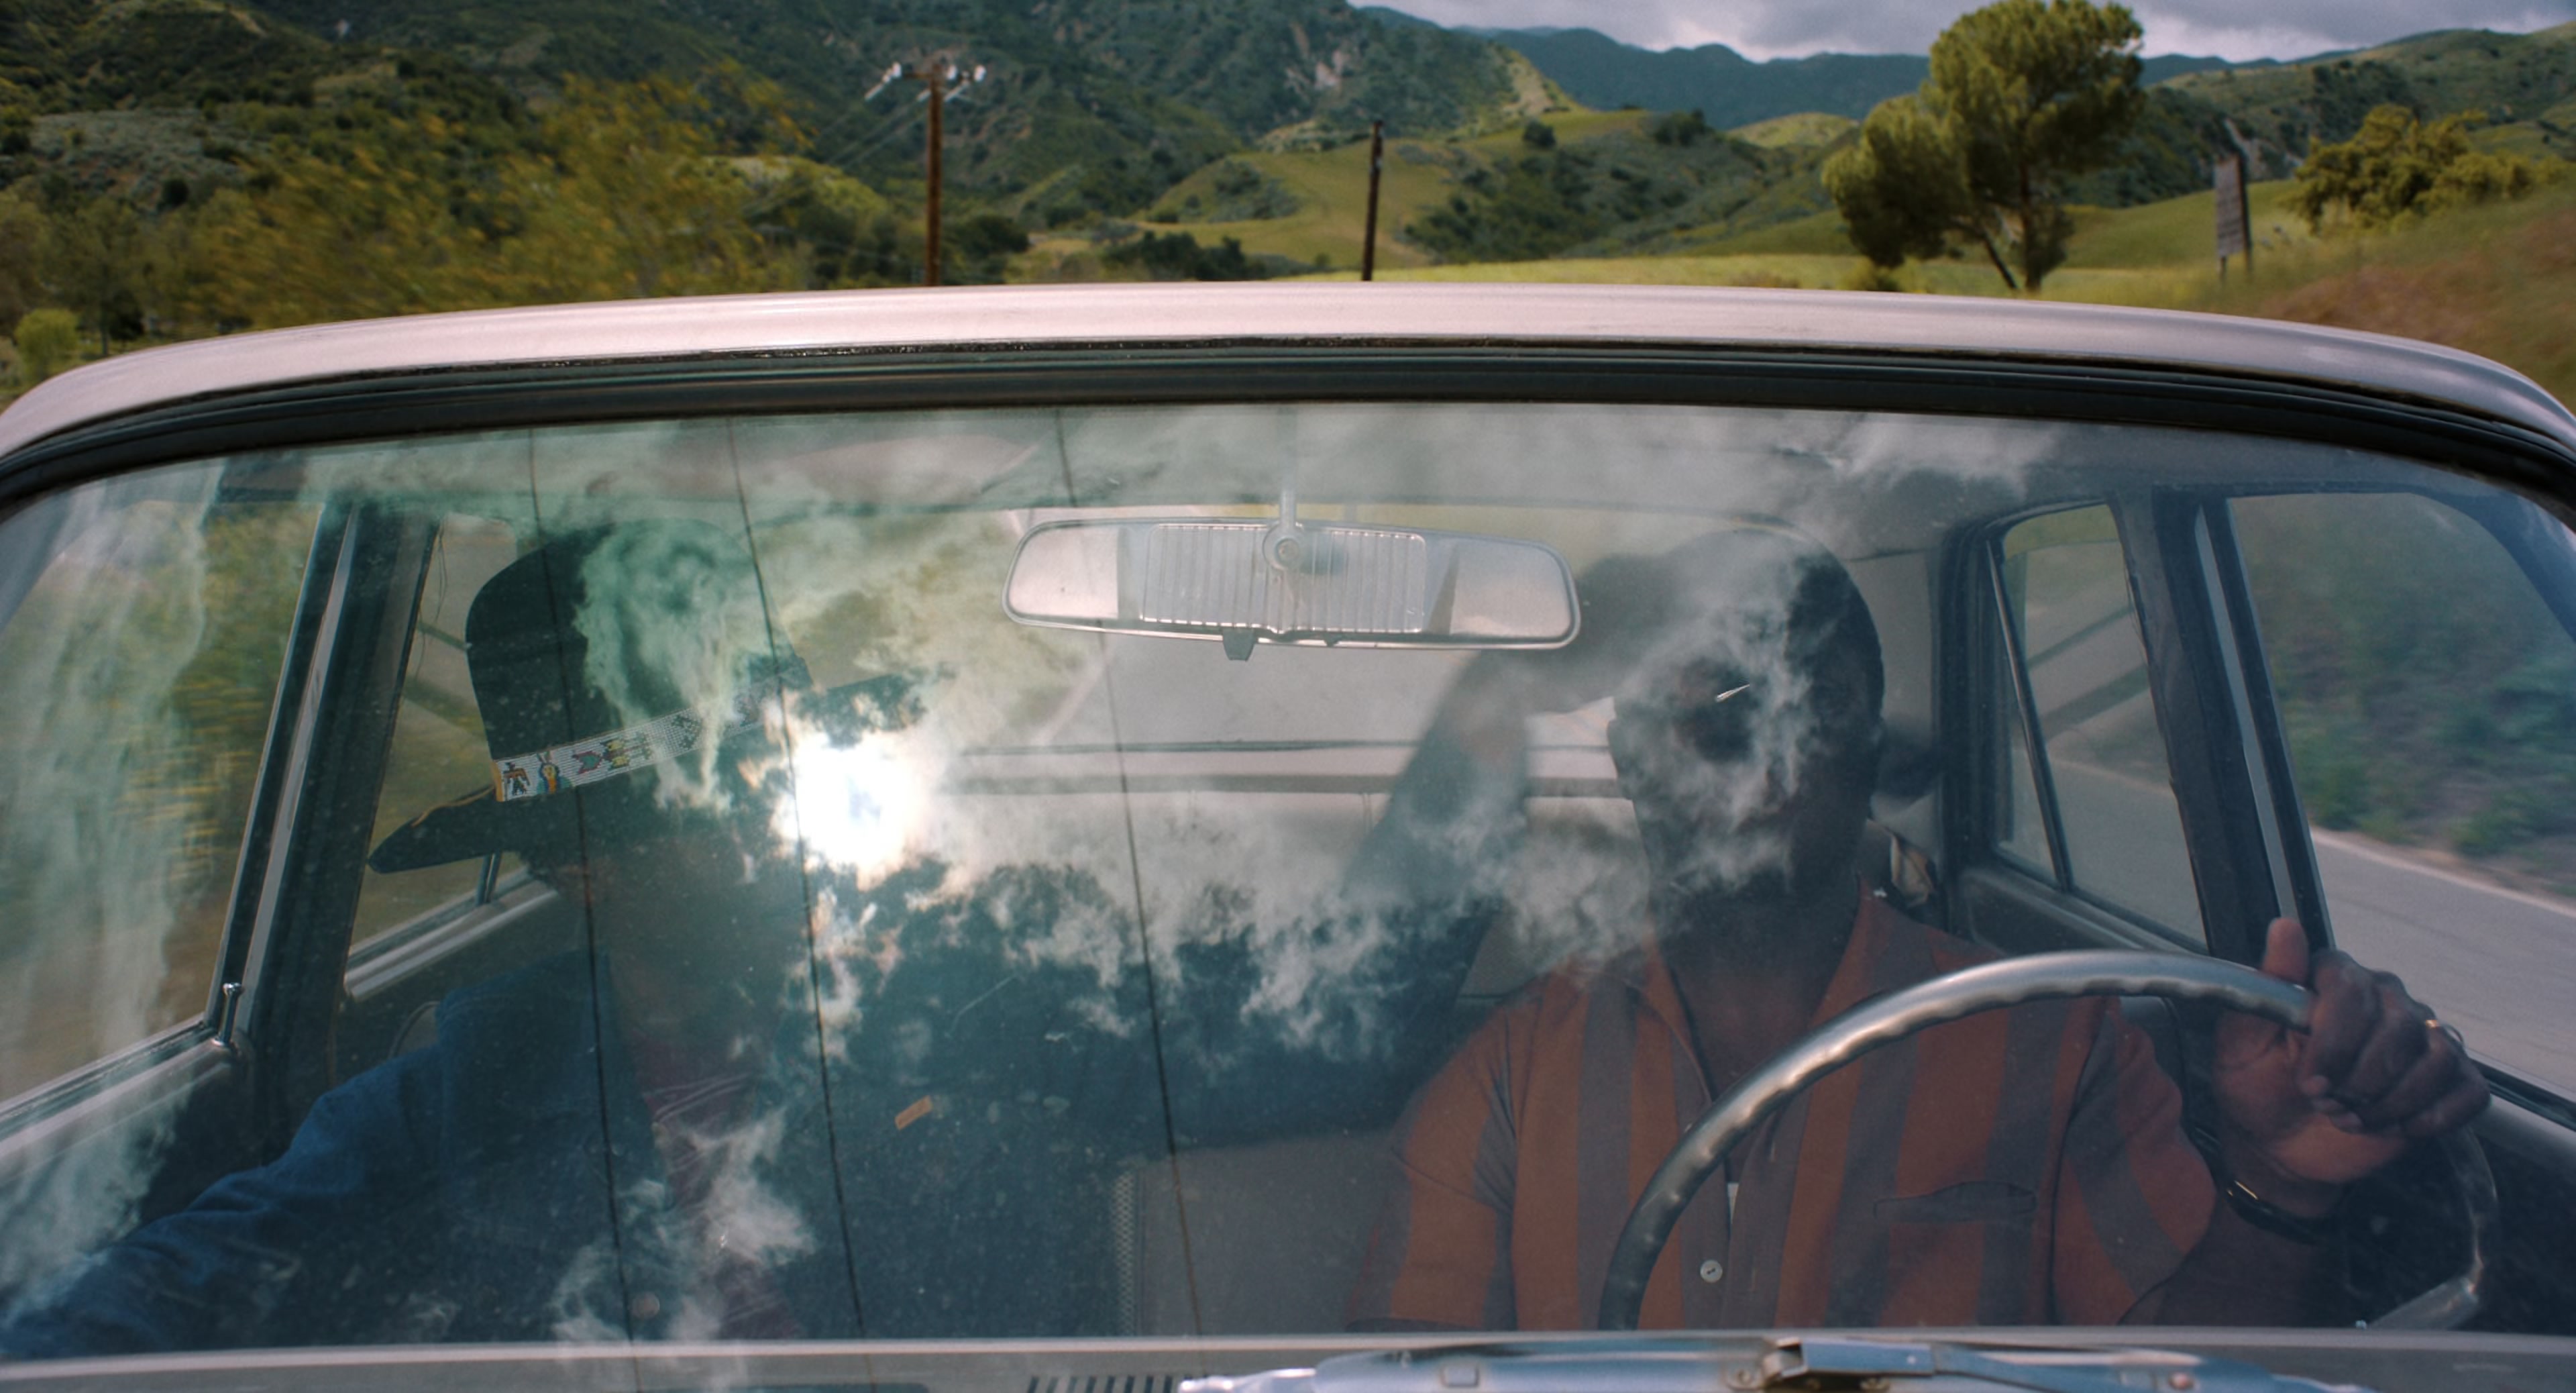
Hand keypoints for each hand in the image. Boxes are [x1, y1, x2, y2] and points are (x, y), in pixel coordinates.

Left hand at [2212, 919, 2488, 1210]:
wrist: (2279, 1141)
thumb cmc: (2256, 1085)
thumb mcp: (2240, 1041)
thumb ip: (2263, 986)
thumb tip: (2286, 927)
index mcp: (2334, 977)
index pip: (2351, 988)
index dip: (2334, 1042)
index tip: (2310, 1082)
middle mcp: (2385, 996)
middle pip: (2400, 1025)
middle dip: (2361, 1079)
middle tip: (2327, 1104)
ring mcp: (2421, 1036)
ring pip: (2438, 1057)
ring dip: (2393, 1101)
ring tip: (2352, 1119)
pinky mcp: (2447, 1078)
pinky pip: (2469, 1090)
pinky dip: (2434, 1116)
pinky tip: (2398, 1127)